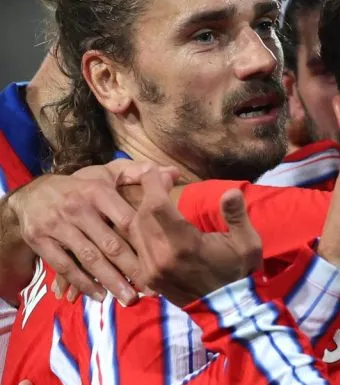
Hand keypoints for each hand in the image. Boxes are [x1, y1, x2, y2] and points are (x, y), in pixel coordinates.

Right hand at [9, 160, 176, 304]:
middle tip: (150, 289)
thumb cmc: (82, 186)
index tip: (160, 260)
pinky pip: (64, 266)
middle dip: (132, 269)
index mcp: (98, 191)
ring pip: (89, 258)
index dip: (144, 242)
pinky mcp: (40, 240)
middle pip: (110, 244)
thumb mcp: (108, 174)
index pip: (126, 221)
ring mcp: (58, 225)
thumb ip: (140, 174)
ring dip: (111, 281)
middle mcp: (78, 208)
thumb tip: (174, 173)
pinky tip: (100, 295)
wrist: (32, 192)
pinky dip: (82, 283)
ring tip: (129, 298)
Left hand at [128, 169, 261, 307]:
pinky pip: (135, 246)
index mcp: (183, 245)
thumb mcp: (248, 243)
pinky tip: (152, 222)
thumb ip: (237, 216)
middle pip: (140, 213)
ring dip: (142, 209)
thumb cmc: (238, 272)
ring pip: (133, 229)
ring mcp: (150, 269)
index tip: (160, 170)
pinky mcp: (147, 278)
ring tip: (156, 196)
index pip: (155, 205)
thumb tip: (231, 191)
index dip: (153, 182)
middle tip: (161, 178)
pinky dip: (140, 229)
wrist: (226, 310)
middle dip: (148, 191)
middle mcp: (160, 257)